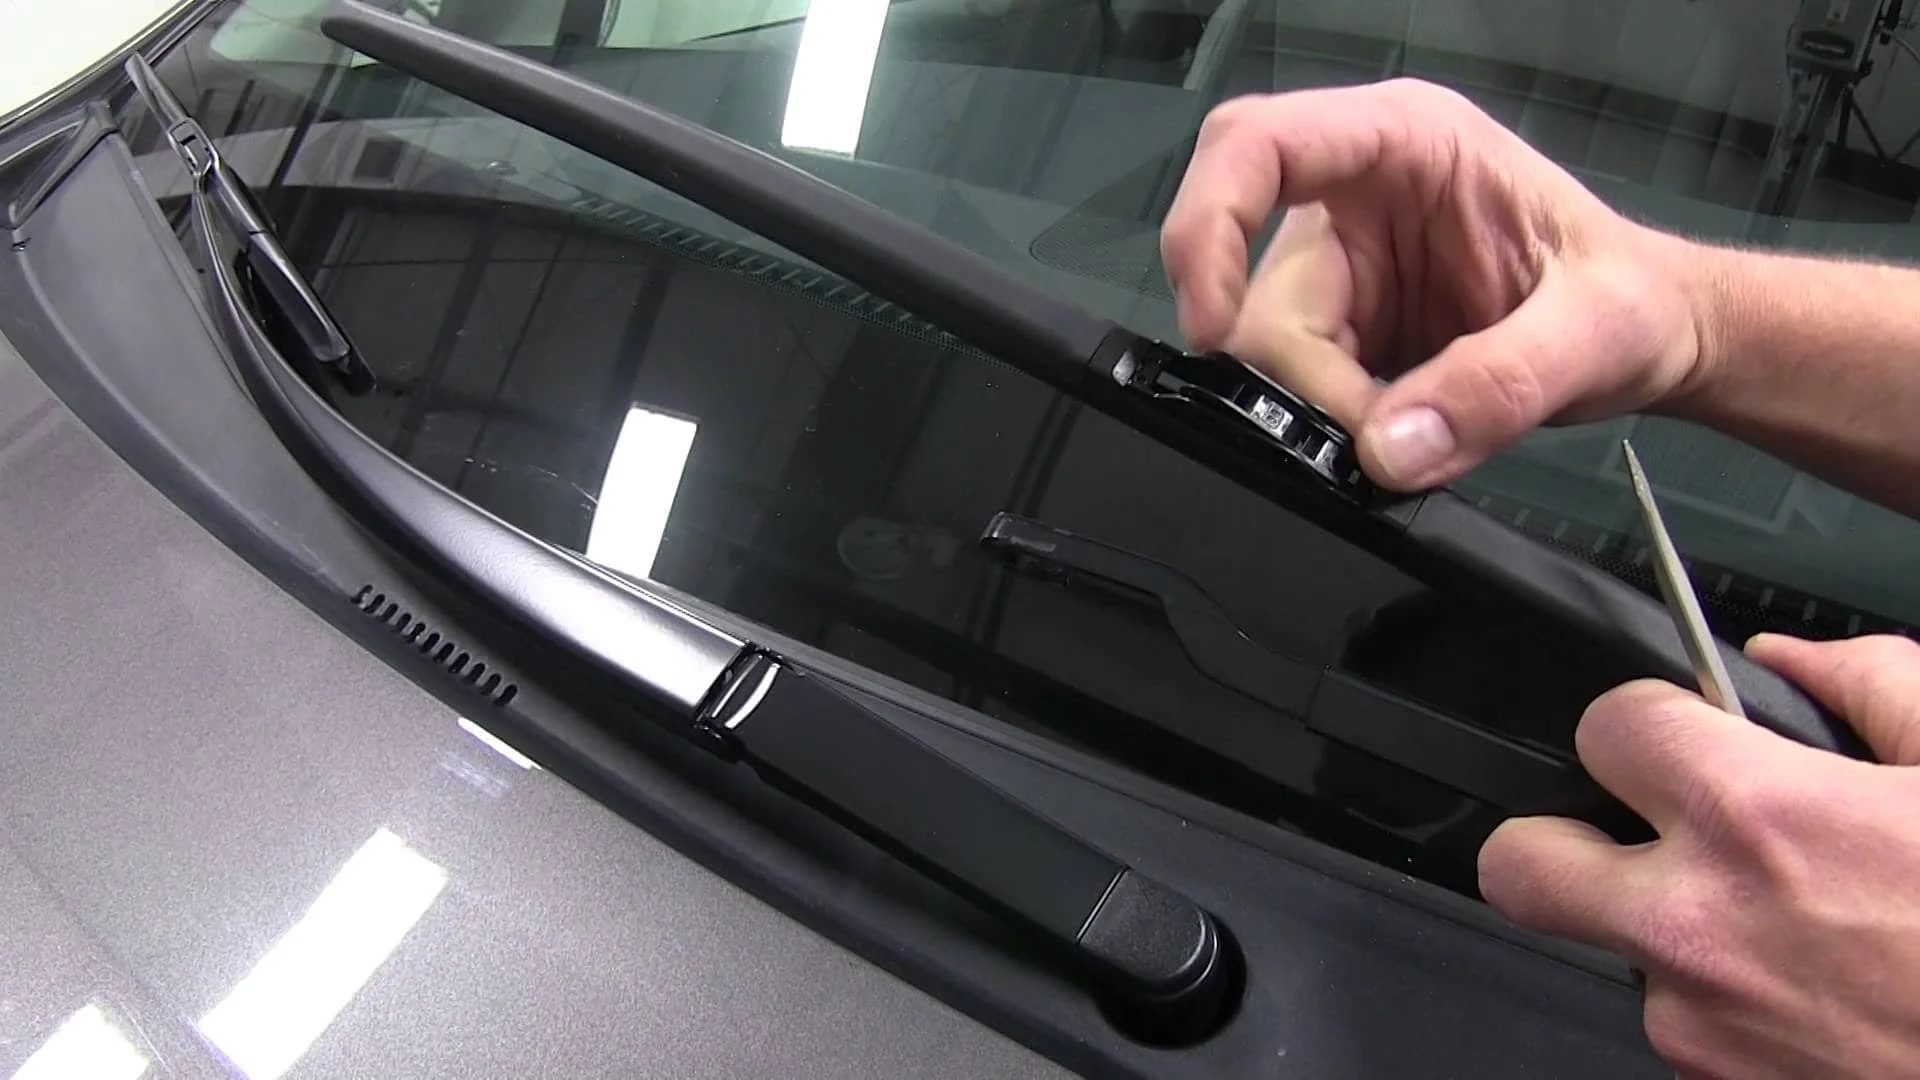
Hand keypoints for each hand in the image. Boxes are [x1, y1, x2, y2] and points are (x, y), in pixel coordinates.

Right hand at [1159, 79, 1712, 490]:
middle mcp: (1353, 193)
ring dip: (1322, 410)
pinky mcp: (1342, 325)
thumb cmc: (1635, 299)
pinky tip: (1400, 430)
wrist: (1654, 339)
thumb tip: (1386, 449)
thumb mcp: (1593, 333)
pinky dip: (1332, 426)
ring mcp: (1342, 263)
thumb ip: (1496, 386)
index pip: (1255, 145)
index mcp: (1406, 142)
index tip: (1214, 325)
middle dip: (1305, 377)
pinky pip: (1294, 384)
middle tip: (1385, 433)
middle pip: (1254, 285)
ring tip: (1419, 431)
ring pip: (1267, 347)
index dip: (1209, 225)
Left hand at [1478, 634, 1919, 1078]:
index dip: (1646, 721)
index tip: (1684, 735)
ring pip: (1618, 956)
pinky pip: (1689, 1032)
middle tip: (1636, 832)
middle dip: (1563, 836)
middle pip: (1522, 863)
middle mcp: (1699, 926)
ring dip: (1674, 933)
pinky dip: (1733, 1009)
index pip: (1604, 726)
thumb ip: (1873, 685)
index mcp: (1756, 819)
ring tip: (1795, 929)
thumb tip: (1790, 661)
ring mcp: (1704, 1028)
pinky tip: (1825, 992)